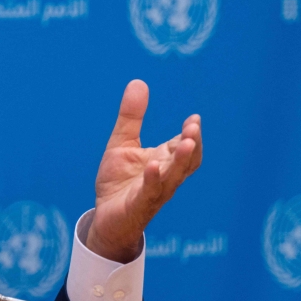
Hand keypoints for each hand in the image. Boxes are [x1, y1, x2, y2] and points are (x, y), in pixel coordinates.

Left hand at [86, 80, 202, 262]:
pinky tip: (153, 166)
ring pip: (173, 177)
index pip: (184, 146)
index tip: (194, 118)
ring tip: (187, 143)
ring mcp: (153, 192)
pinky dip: (153, 179)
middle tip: (194, 127)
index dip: (191, 133)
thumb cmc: (120, 183)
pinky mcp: (138, 206)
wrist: (106, 218)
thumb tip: (139, 82)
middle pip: (186, 161)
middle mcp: (164, 177)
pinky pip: (149, 193)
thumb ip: (131, 117)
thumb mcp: (122, 144)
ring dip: (181, 160)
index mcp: (164, 161)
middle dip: (192, 144)